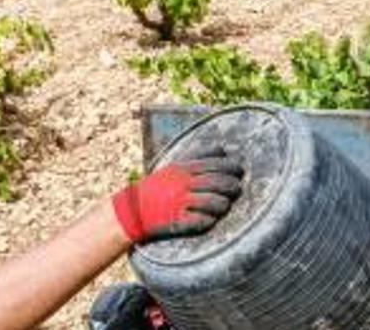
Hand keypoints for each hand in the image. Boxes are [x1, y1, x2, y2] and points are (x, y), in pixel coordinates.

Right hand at [111, 151, 243, 242]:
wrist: (130, 212)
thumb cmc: (156, 189)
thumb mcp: (173, 169)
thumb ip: (196, 158)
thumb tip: (222, 148)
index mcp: (181, 170)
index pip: (212, 164)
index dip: (231, 166)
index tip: (239, 170)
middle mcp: (181, 184)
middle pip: (217, 182)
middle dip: (232, 186)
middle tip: (236, 188)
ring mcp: (179, 203)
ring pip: (214, 202)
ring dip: (223, 204)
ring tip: (224, 205)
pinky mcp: (176, 221)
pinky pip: (201, 221)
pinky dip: (209, 220)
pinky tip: (210, 218)